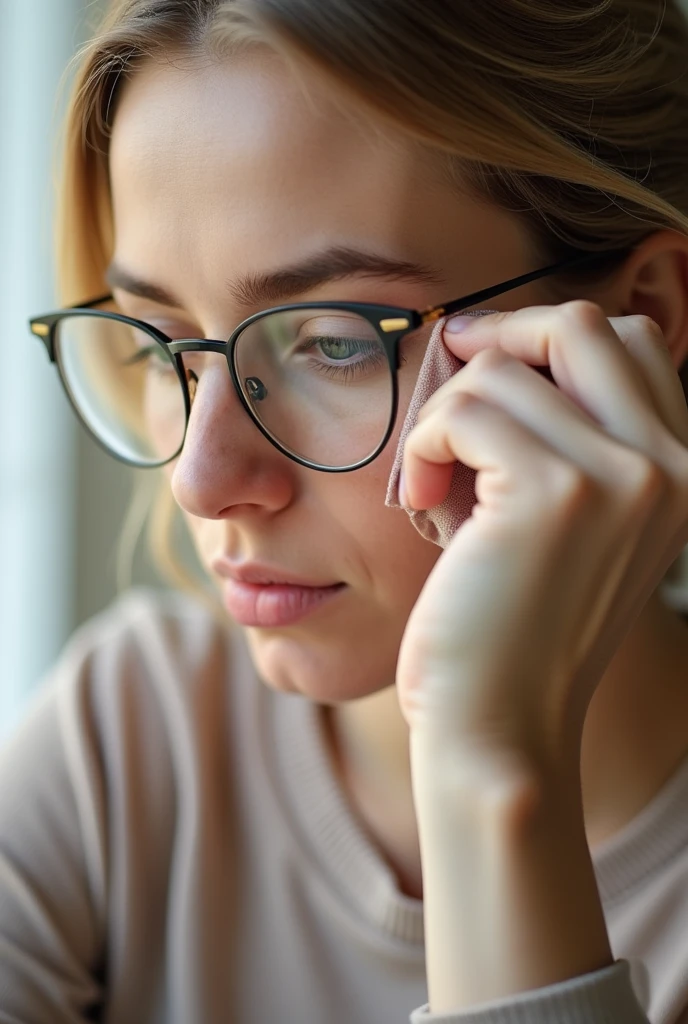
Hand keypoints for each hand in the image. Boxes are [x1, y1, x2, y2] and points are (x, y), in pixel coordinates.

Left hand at [395, 301, 687, 767]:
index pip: (631, 343)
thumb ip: (557, 434)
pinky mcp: (555, 494)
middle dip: (499, 339)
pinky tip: (420, 494)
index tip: (484, 367)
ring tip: (433, 478)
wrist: (500, 726)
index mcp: (684, 473)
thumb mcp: (559, 521)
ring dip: (445, 415)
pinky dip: (425, 442)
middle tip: (448, 389)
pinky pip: (465, 410)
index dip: (546, 340)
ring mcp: (624, 477)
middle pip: (582, 325)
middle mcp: (674, 467)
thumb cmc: (512, 625)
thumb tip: (487, 342)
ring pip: (504, 370)